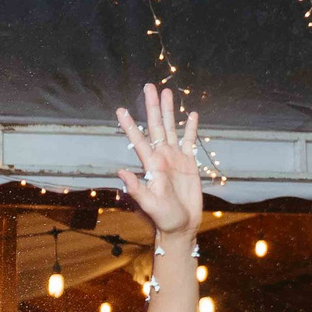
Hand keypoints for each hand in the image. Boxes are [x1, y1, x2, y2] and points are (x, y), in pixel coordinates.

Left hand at [113, 84, 203, 239]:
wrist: (181, 225)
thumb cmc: (164, 218)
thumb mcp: (149, 205)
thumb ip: (137, 188)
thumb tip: (120, 172)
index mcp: (151, 165)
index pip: (138, 140)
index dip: (129, 125)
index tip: (120, 109)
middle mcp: (161, 157)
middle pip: (156, 126)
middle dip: (152, 106)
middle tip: (149, 86)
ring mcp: (175, 158)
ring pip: (172, 128)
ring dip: (169, 110)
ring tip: (167, 91)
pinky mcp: (189, 163)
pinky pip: (190, 141)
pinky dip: (190, 127)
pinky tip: (190, 114)